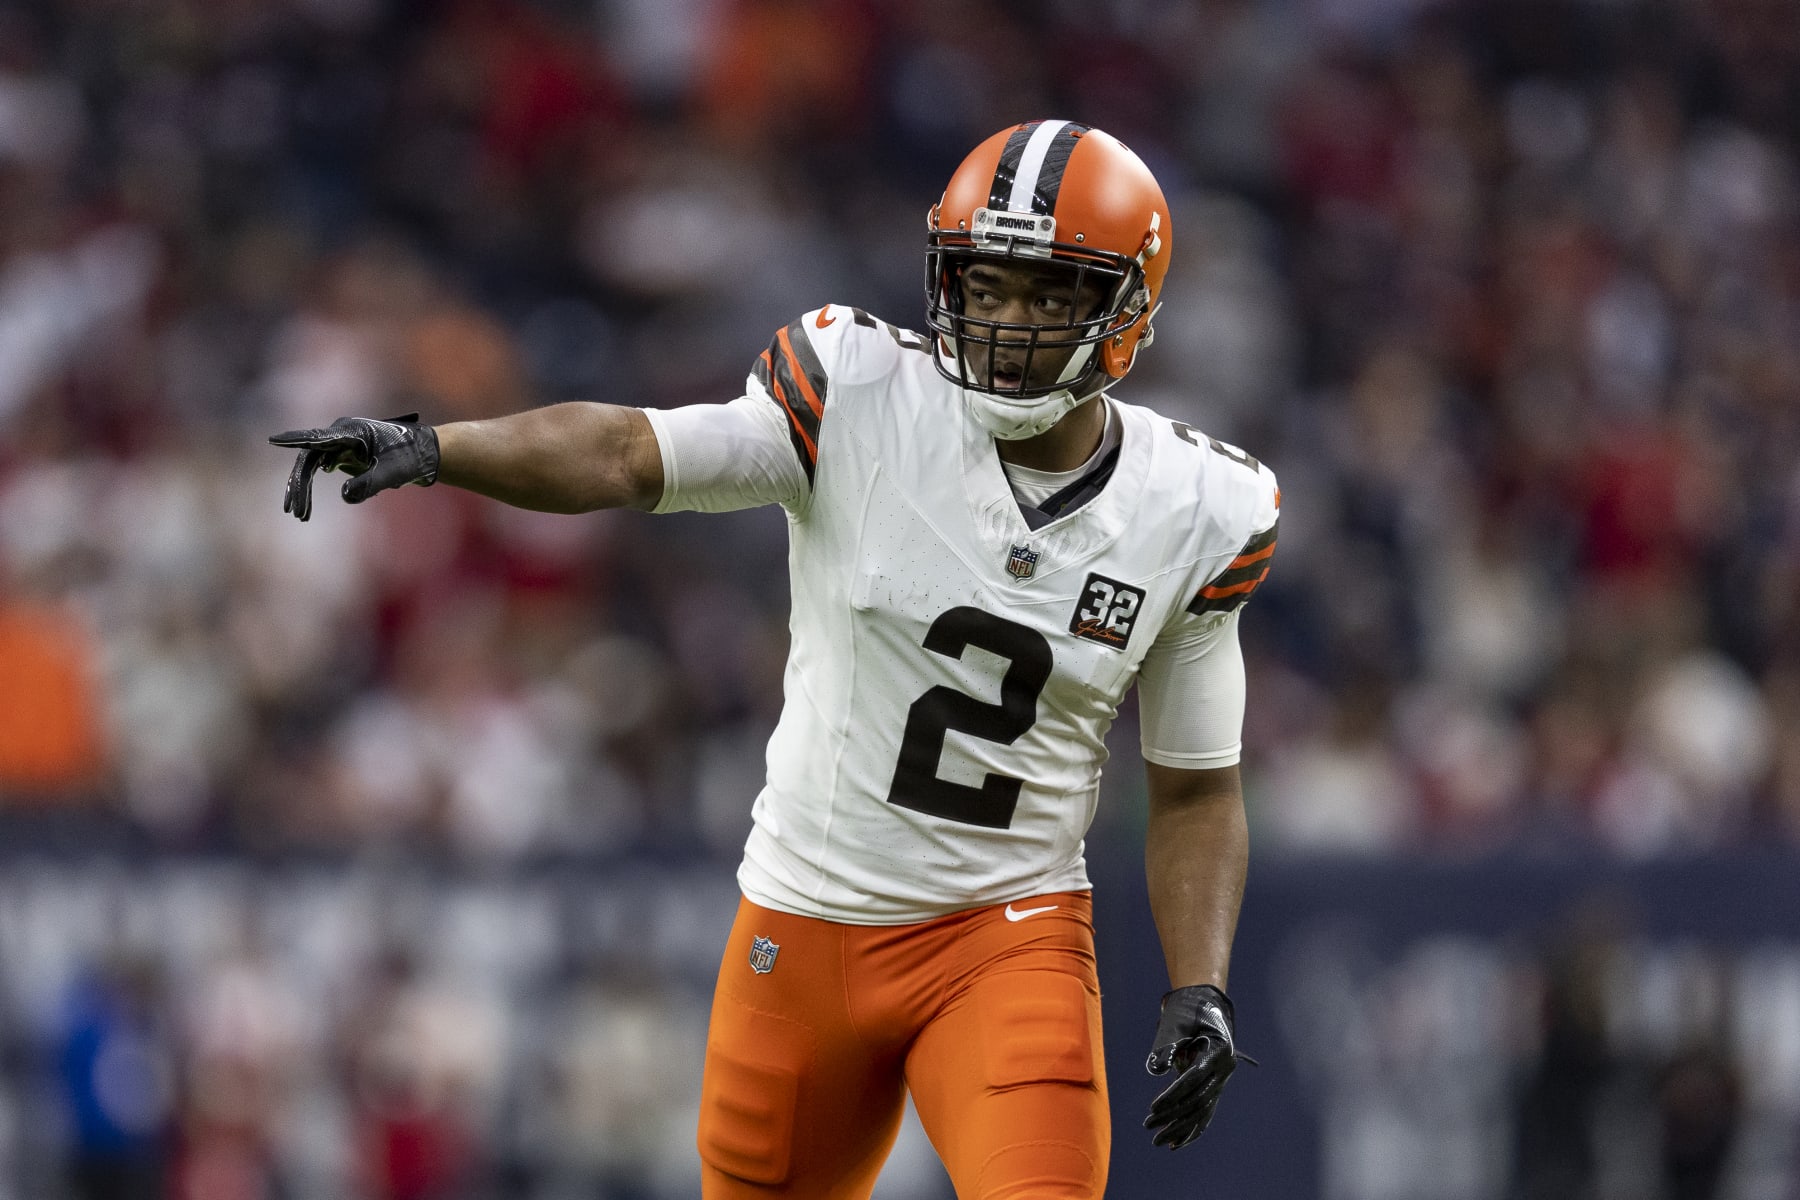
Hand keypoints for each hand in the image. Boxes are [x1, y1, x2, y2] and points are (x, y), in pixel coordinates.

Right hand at [269, 413, 439, 520]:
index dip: (296, 440)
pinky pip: (317, 470)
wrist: (423, 453)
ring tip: (300, 515)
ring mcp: (339, 443)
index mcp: (352, 431)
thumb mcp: (394, 472)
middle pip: (310, 457)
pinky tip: (305, 508)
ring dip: (303, 489)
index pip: (319, 438)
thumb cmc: (411, 457)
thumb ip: (371, 483)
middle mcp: (341, 434)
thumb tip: (344, 497)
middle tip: (296, 512)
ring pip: (310, 465)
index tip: (274, 440)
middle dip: (300, 485)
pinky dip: (310, 488)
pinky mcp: (341, 454)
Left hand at [1143, 984, 1255, 1149]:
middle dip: (1173, 1115)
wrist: (1203, 1003)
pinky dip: (1192, 1128)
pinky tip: (1176, 1143)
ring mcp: (1222, 1079)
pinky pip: (1205, 1111)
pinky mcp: (1214, 1085)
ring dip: (1180, 1128)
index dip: (1174, 1094)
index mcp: (1219, 1050)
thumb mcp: (1175, 1023)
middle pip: (1198, 1099)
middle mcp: (1225, 1068)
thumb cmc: (1187, 1011)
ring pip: (1202, 1110)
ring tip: (1158, 1141)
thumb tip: (1156, 1069)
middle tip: (1148, 1126)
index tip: (1154, 1107)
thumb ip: (1167, 1044)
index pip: (1195, 1079)